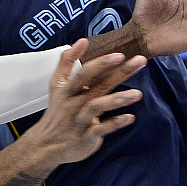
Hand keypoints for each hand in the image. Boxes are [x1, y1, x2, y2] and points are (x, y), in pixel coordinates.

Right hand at [26, 40, 144, 169]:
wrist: (46, 144)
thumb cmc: (57, 111)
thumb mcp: (57, 85)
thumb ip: (67, 61)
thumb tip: (82, 41)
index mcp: (68, 90)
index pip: (85, 73)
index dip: (102, 63)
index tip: (120, 54)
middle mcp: (75, 103)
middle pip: (98, 86)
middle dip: (120, 72)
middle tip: (140, 61)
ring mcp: (80, 121)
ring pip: (98, 107)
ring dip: (118, 99)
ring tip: (138, 94)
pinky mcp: (86, 137)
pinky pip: (101, 130)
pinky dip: (115, 123)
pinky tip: (130, 117)